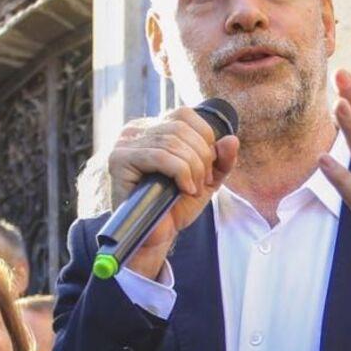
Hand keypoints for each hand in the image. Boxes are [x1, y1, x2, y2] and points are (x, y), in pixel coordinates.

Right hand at [108, 107, 239, 278]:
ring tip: (193, 189)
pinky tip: (184, 189)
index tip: (207, 168)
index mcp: (153, 128)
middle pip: (179, 127)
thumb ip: (221, 160)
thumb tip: (231, 140)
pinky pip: (158, 156)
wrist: (156, 236)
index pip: (183, 114)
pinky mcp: (119, 160)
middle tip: (202, 183)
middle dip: (201, 156)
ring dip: (192, 167)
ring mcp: (124, 144)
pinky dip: (180, 172)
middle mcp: (135, 131)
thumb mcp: (206, 180)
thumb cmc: (175, 207)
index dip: (204, 137)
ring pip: (171, 141)